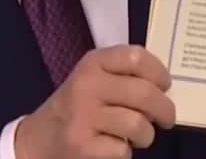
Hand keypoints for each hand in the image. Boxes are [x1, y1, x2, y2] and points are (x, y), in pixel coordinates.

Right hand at [15, 45, 175, 158]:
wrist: (39, 138)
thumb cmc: (78, 106)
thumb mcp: (94, 78)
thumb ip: (125, 75)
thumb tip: (166, 89)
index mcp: (93, 63)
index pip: (136, 57)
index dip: (159, 72)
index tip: (165, 86)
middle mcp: (87, 85)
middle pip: (144, 93)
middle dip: (165, 110)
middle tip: (166, 118)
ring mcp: (82, 116)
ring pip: (138, 124)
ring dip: (146, 135)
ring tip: (138, 136)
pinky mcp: (81, 145)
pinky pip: (123, 150)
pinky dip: (124, 152)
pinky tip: (113, 147)